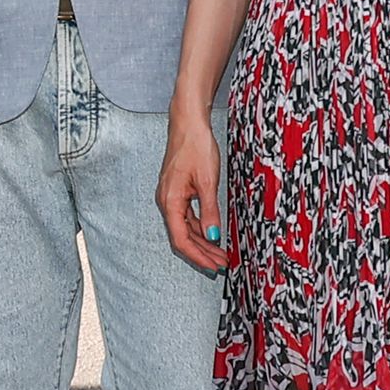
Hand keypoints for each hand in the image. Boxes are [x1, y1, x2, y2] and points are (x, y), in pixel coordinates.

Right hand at [157, 107, 226, 273]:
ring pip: (185, 227)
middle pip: (182, 236)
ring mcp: (171, 197)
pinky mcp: (178, 191)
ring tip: (220, 252)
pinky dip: (200, 227)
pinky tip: (212, 233)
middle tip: (222, 263)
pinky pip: (187, 216)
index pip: (181, 239)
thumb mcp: (207, 181)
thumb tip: (213, 235)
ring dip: (202, 241)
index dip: (198, 255)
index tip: (214, 265)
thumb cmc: (195, 146)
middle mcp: (166, 202)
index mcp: (170, 201)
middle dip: (202, 252)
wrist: (188, 123)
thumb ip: (210, 210)